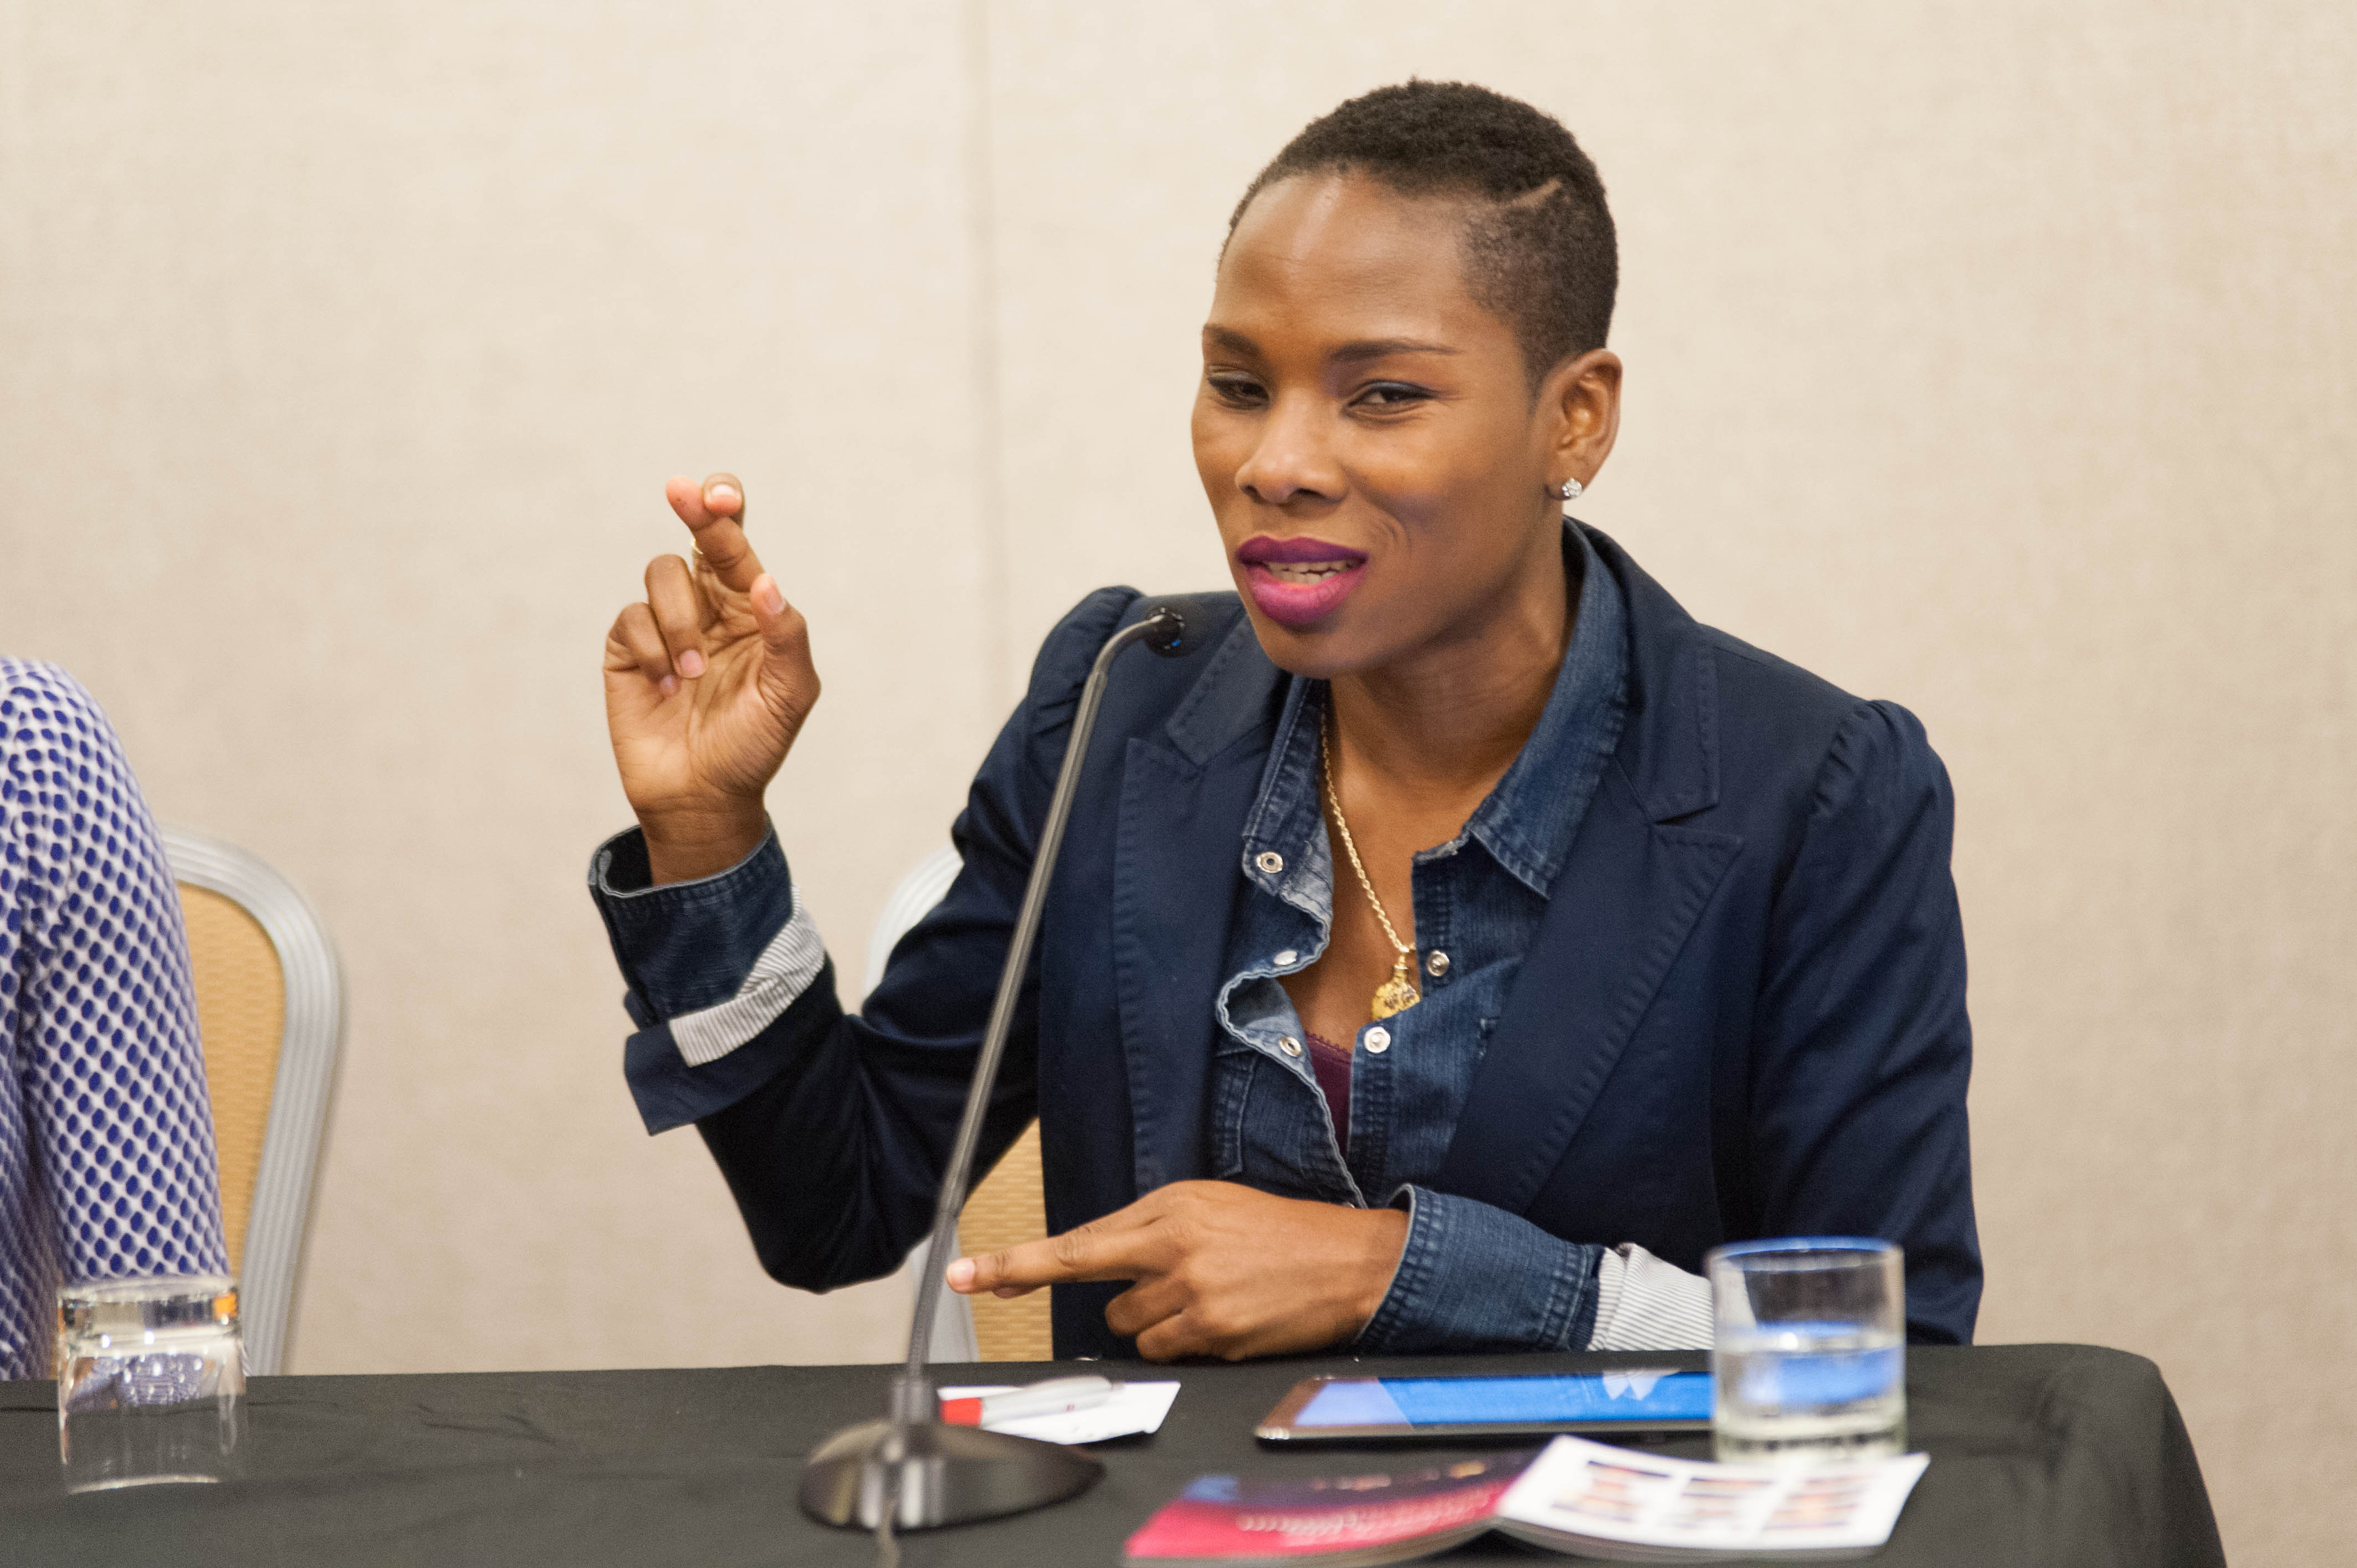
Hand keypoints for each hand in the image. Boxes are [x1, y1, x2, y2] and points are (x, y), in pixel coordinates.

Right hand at [603, 474, 820, 882]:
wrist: (703, 796)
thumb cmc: (754, 745)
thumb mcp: (789, 694)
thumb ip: (787, 637)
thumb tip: (767, 584)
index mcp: (752, 608)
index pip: (739, 546)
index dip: (727, 510)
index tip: (721, 496)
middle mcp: (709, 605)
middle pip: (698, 537)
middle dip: (695, 510)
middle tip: (683, 491)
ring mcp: (666, 623)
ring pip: (662, 574)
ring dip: (680, 619)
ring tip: (693, 673)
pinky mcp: (628, 647)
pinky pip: (631, 617)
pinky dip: (653, 648)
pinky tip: (667, 687)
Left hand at [946, 1181, 1409, 1360]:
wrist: (1348, 1261)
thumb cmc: (1276, 1230)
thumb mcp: (1208, 1205)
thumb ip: (1148, 1229)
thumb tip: (1100, 1260)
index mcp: (1167, 1210)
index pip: (1074, 1246)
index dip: (1012, 1266)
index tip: (962, 1277)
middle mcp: (1173, 1253)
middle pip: (1101, 1299)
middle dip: (1129, 1296)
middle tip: (1175, 1284)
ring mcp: (1193, 1299)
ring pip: (1131, 1331)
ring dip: (1159, 1321)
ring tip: (1212, 1296)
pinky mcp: (1214, 1337)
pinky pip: (1168, 1352)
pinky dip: (1186, 1341)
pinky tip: (1225, 1317)